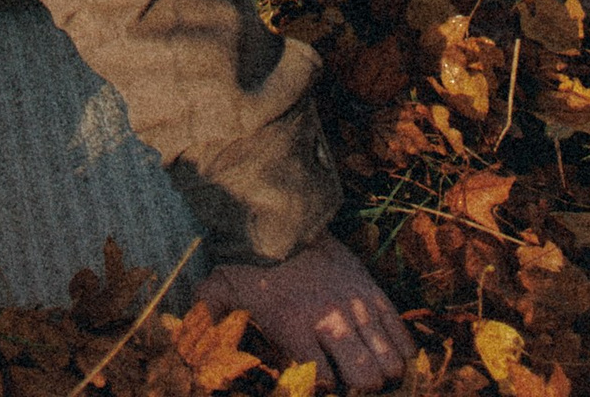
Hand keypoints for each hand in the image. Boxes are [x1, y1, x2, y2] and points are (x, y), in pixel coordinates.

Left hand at [193, 238, 410, 389]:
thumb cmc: (252, 257)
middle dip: (361, 388)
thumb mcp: (223, 286)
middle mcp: (332, 319)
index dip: (324, 392)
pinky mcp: (372, 290)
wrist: (284, 211)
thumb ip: (209, 315)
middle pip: (368, 377)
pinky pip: (401, 333)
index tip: (318, 388)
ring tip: (368, 371)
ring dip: (382, 372)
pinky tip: (385, 353)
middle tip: (349, 384)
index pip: (324, 382)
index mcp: (296, 326)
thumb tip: (188, 334)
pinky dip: (399, 350)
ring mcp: (357, 305)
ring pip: (391, 360)